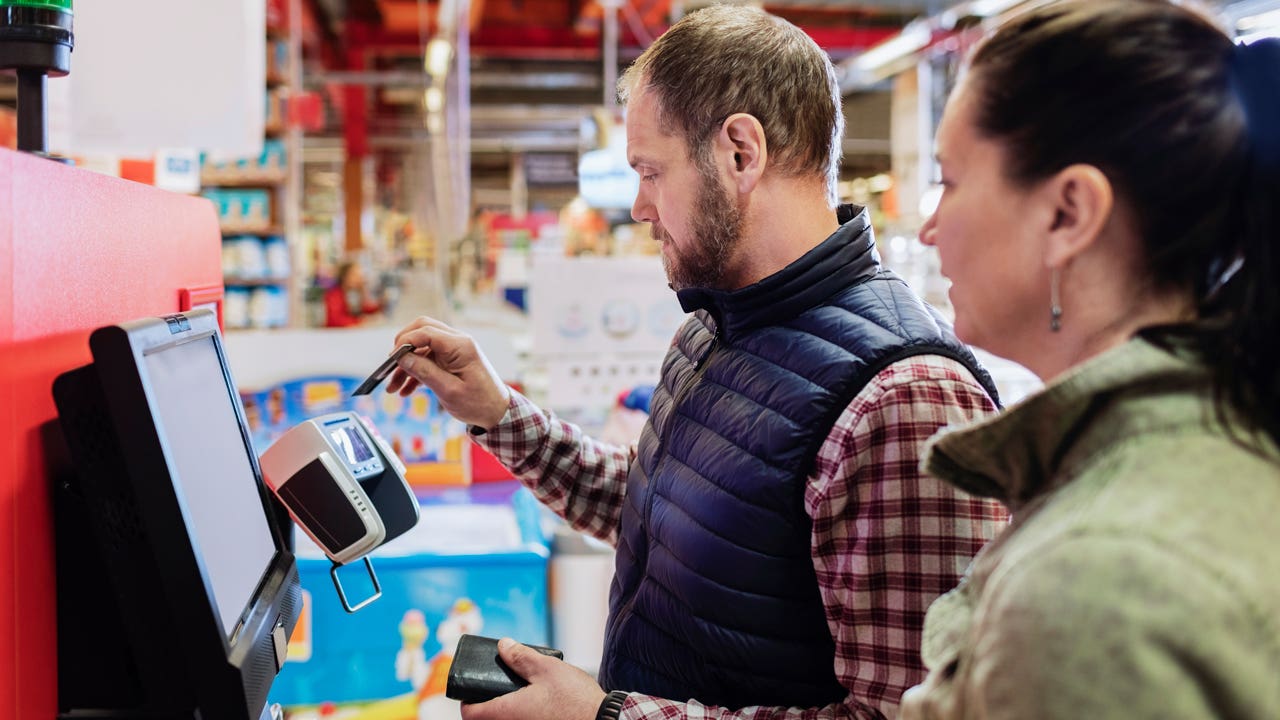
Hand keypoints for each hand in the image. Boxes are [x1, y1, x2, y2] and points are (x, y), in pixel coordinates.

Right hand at [384, 316, 510, 428]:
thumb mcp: (448, 391)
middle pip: (422, 330)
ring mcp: (454, 350)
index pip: (426, 331)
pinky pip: (428, 359)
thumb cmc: (478, 403)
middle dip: (403, 347)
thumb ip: (424, 372)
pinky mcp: (451, 360)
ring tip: (392, 388)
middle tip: (390, 366)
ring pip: (422, 348)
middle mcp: (457, 342)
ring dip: (406, 365)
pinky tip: (405, 390)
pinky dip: (415, 372)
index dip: (404, 342)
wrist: (497, 413)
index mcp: (460, 346)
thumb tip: (401, 357)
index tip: (391, 359)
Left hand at [459, 638, 605, 719]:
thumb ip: (521, 657)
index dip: (466, 700)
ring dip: (509, 711)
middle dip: (489, 705)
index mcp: (506, 713)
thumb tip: (503, 645)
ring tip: (522, 696)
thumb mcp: (547, 669)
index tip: (473, 690)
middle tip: (500, 689)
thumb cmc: (576, 700)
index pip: (469, 714)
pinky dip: (523, 716)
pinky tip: (540, 707)